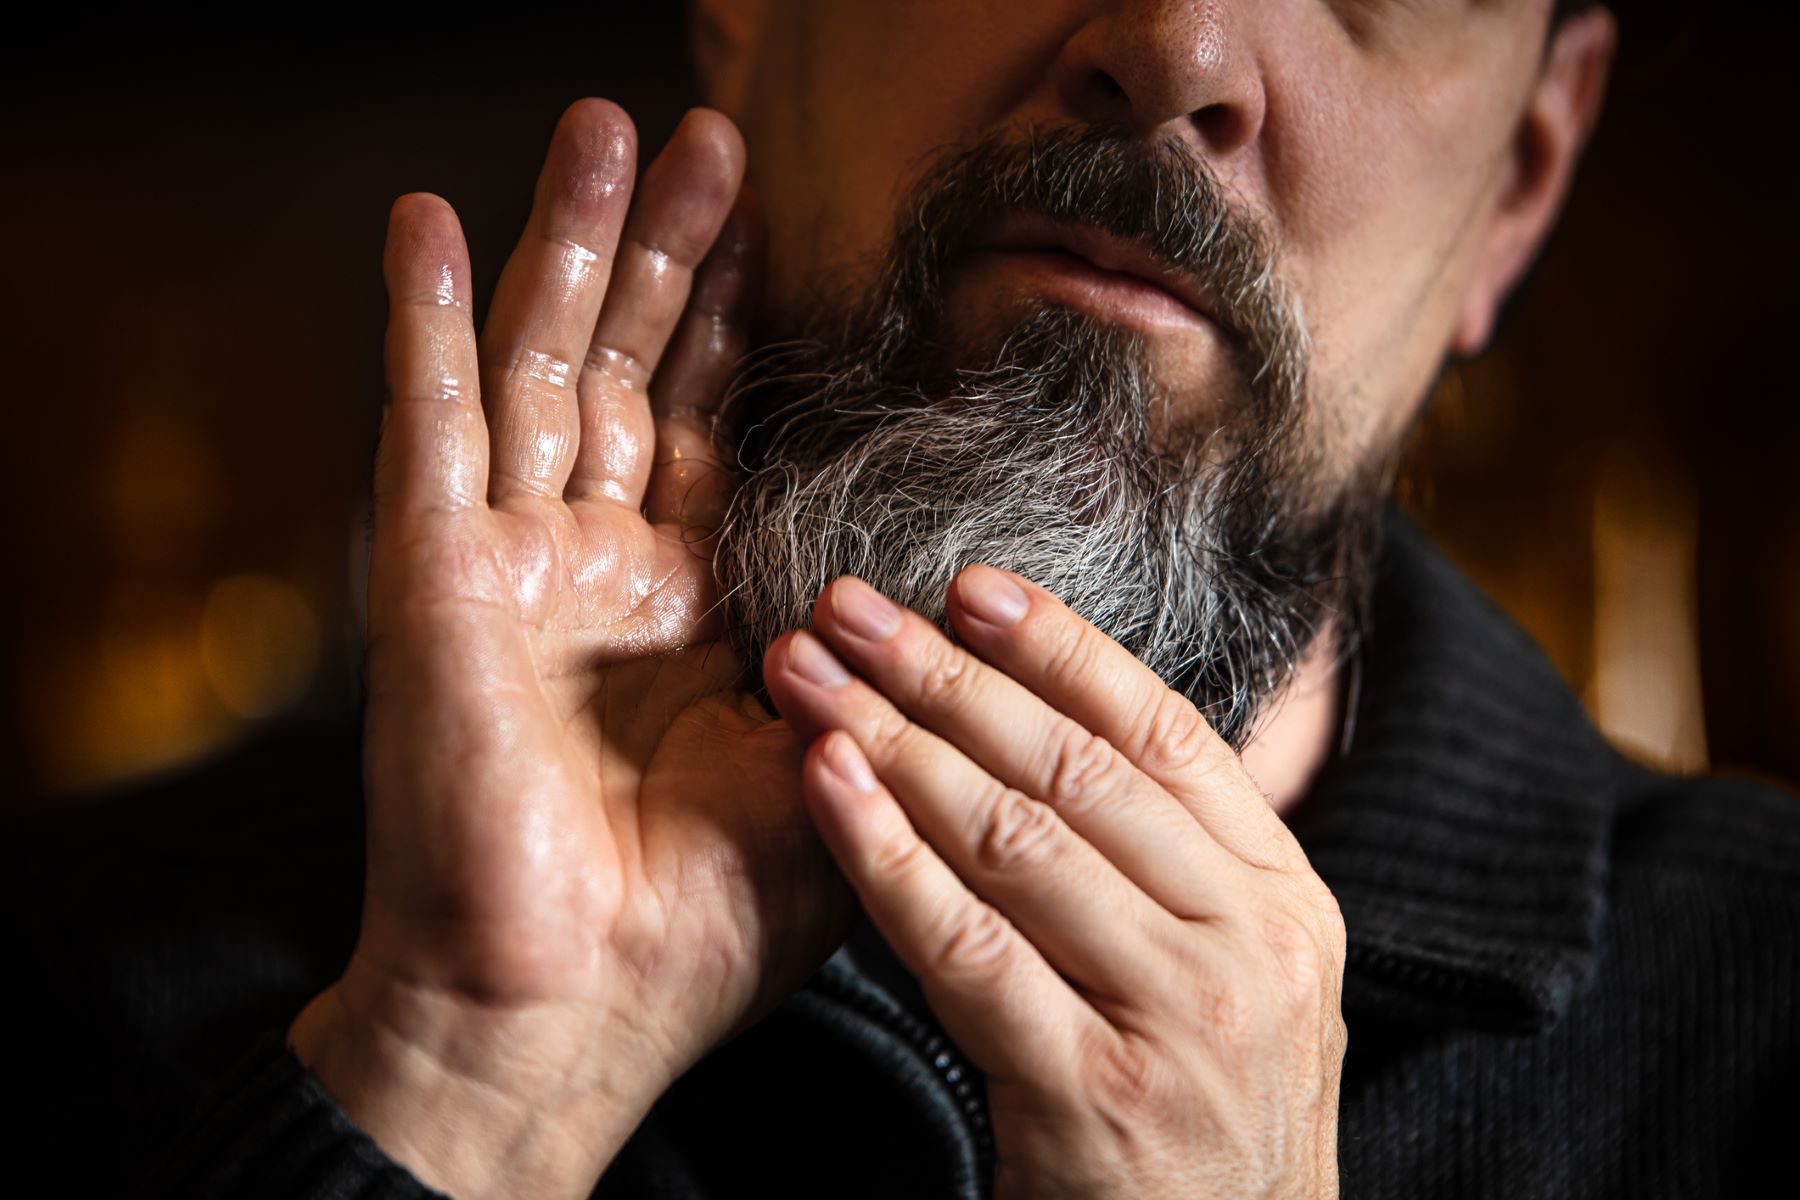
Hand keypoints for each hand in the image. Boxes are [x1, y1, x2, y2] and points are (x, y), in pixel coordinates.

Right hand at [288, 101, 847, 1198]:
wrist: (584, 1002)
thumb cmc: (711, 912)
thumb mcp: (834, 754)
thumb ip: (864, 649)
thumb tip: (918, 564)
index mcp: (689, 610)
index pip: (715, 428)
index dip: (739, 326)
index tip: (773, 226)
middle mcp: (597, 572)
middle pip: (638, 372)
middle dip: (671, 254)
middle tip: (704, 139)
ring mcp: (515, 566)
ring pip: (548, 369)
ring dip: (573, 246)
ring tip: (605, 128)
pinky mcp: (439, 579)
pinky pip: (432, 427)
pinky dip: (427, 323)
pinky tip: (430, 223)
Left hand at [762, 567, 1346, 1198]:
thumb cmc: (1197, 1110)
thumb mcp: (1231, 974)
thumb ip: (1167, 860)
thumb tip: (1048, 720)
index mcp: (1280, 896)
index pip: (1163, 733)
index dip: (1060, 646)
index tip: (967, 586)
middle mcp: (1246, 944)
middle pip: (1075, 770)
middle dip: (946, 674)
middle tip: (848, 608)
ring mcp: (1178, 1020)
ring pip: (1015, 841)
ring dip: (897, 742)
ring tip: (810, 680)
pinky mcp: (1097, 1097)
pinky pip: (969, 948)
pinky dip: (888, 858)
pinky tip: (829, 789)